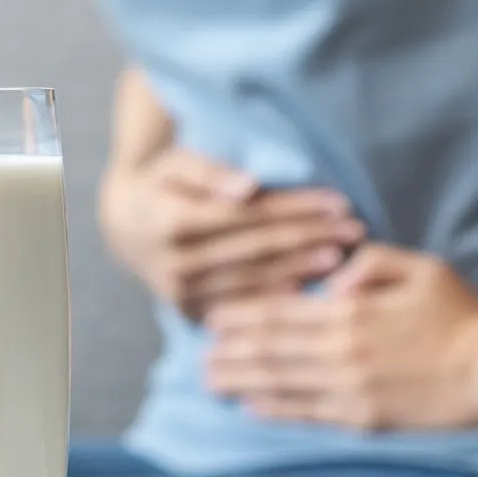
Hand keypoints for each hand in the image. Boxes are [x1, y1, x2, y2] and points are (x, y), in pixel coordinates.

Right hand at [99, 147, 363, 317]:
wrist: (123, 228)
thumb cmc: (160, 184)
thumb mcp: (175, 163)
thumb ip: (209, 171)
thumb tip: (248, 187)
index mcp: (172, 221)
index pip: (249, 214)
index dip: (296, 208)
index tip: (339, 201)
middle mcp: (176, 263)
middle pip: (258, 249)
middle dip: (311, 237)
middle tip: (354, 230)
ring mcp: (182, 294)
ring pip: (256, 281)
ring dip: (303, 269)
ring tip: (344, 257)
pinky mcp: (189, 313)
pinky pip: (243, 307)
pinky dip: (280, 299)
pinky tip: (314, 292)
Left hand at [206, 244, 477, 430]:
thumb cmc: (462, 312)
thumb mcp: (421, 268)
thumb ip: (372, 264)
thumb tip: (331, 277)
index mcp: (351, 313)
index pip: (282, 314)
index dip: (242, 316)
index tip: (213, 318)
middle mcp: (341, 354)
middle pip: (271, 351)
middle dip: (231, 352)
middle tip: (199, 355)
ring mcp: (351, 390)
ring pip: (282, 385)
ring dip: (242, 383)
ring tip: (211, 382)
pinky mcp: (365, 419)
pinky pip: (309, 415)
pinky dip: (277, 410)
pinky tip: (253, 407)